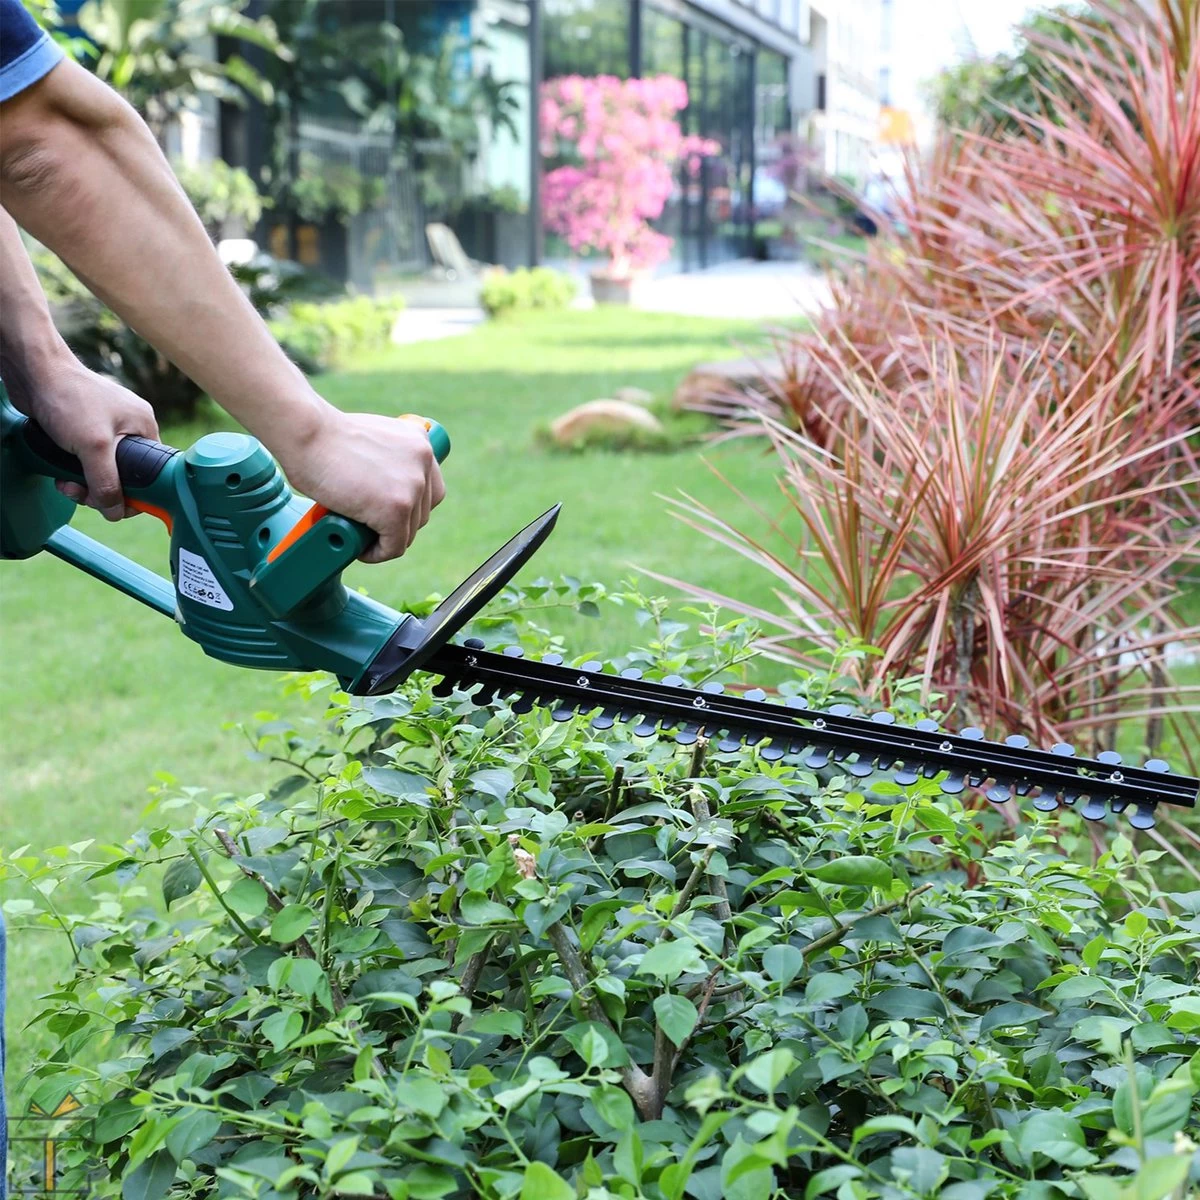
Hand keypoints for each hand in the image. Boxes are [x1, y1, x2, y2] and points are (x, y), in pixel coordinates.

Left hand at [27, 362, 159, 519]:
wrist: (33, 372)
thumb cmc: (69, 398)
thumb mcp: (94, 447)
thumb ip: (107, 483)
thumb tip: (116, 512)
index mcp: (144, 427)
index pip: (152, 473)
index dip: (137, 494)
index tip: (116, 505)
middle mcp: (128, 428)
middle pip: (125, 476)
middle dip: (101, 491)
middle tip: (82, 494)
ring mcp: (105, 429)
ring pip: (102, 472)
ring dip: (83, 484)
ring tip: (65, 484)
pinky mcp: (83, 431)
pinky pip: (86, 462)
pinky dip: (73, 472)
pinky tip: (60, 474)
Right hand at [278, 409, 446, 563]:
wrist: (305, 432)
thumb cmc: (323, 435)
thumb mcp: (372, 438)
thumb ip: (388, 458)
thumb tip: (385, 487)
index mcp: (419, 442)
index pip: (430, 489)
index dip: (409, 506)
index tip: (384, 512)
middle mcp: (423, 461)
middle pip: (422, 513)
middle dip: (396, 524)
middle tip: (367, 524)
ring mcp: (412, 486)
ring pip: (408, 532)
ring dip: (384, 539)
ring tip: (358, 534)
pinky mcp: (395, 509)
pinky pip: (394, 547)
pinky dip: (376, 553)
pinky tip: (359, 548)